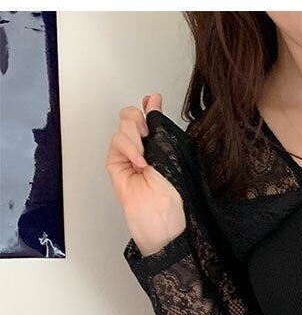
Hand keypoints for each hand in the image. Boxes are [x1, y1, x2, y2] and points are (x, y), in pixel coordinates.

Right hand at [105, 93, 185, 254]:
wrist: (162, 216)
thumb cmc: (172, 191)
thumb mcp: (171, 150)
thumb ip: (159, 123)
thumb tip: (154, 98)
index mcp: (160, 143)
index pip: (149, 116)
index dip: (148, 105)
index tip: (151, 99)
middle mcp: (143, 147)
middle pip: (131, 116)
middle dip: (139, 119)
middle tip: (147, 136)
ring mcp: (127, 155)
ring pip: (123, 127)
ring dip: (135, 139)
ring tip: (145, 160)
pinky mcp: (115, 163)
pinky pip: (116, 143)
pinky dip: (128, 148)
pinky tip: (139, 163)